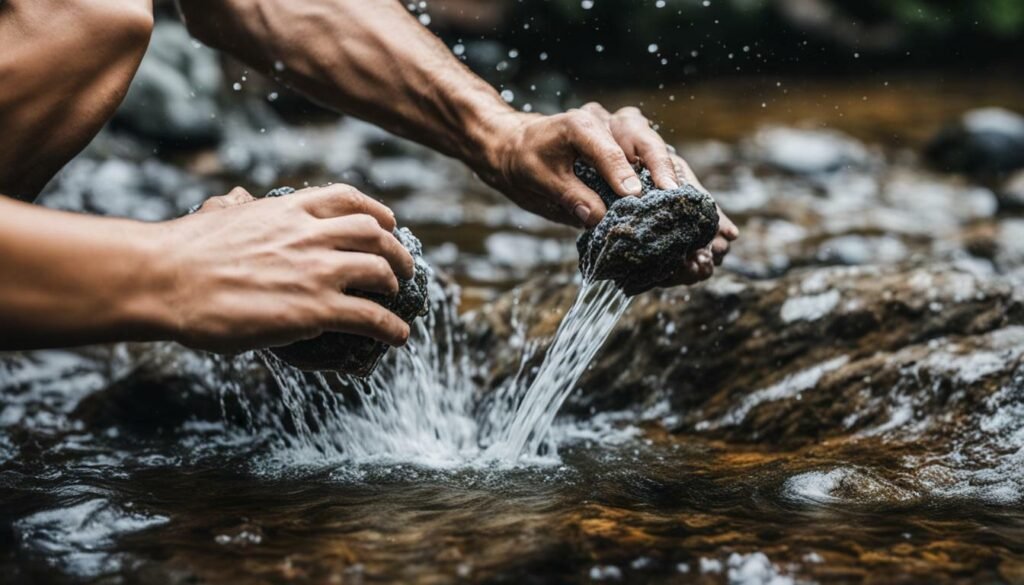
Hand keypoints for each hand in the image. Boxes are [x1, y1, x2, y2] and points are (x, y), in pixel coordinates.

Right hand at [155, 185, 414, 352]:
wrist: (166, 279)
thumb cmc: (183, 251)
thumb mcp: (218, 214)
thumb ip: (237, 206)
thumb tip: (237, 197)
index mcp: (286, 210)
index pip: (346, 199)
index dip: (376, 210)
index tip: (388, 222)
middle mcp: (309, 234)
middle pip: (374, 233)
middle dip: (396, 249)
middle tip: (403, 266)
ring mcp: (316, 270)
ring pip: (380, 271)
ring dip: (396, 284)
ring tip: (397, 298)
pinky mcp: (316, 309)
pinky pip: (371, 317)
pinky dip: (392, 327)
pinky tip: (399, 336)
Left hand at [478, 103, 737, 284]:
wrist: (520, 150)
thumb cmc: (526, 160)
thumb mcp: (536, 178)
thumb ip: (567, 194)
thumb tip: (597, 218)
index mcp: (584, 123)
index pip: (607, 145)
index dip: (621, 170)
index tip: (634, 195)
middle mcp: (614, 126)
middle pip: (649, 144)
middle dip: (669, 176)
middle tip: (683, 202)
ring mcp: (631, 142)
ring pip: (667, 162)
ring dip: (690, 193)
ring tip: (715, 222)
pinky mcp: (640, 162)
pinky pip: (668, 180)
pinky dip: (688, 202)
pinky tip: (714, 224)